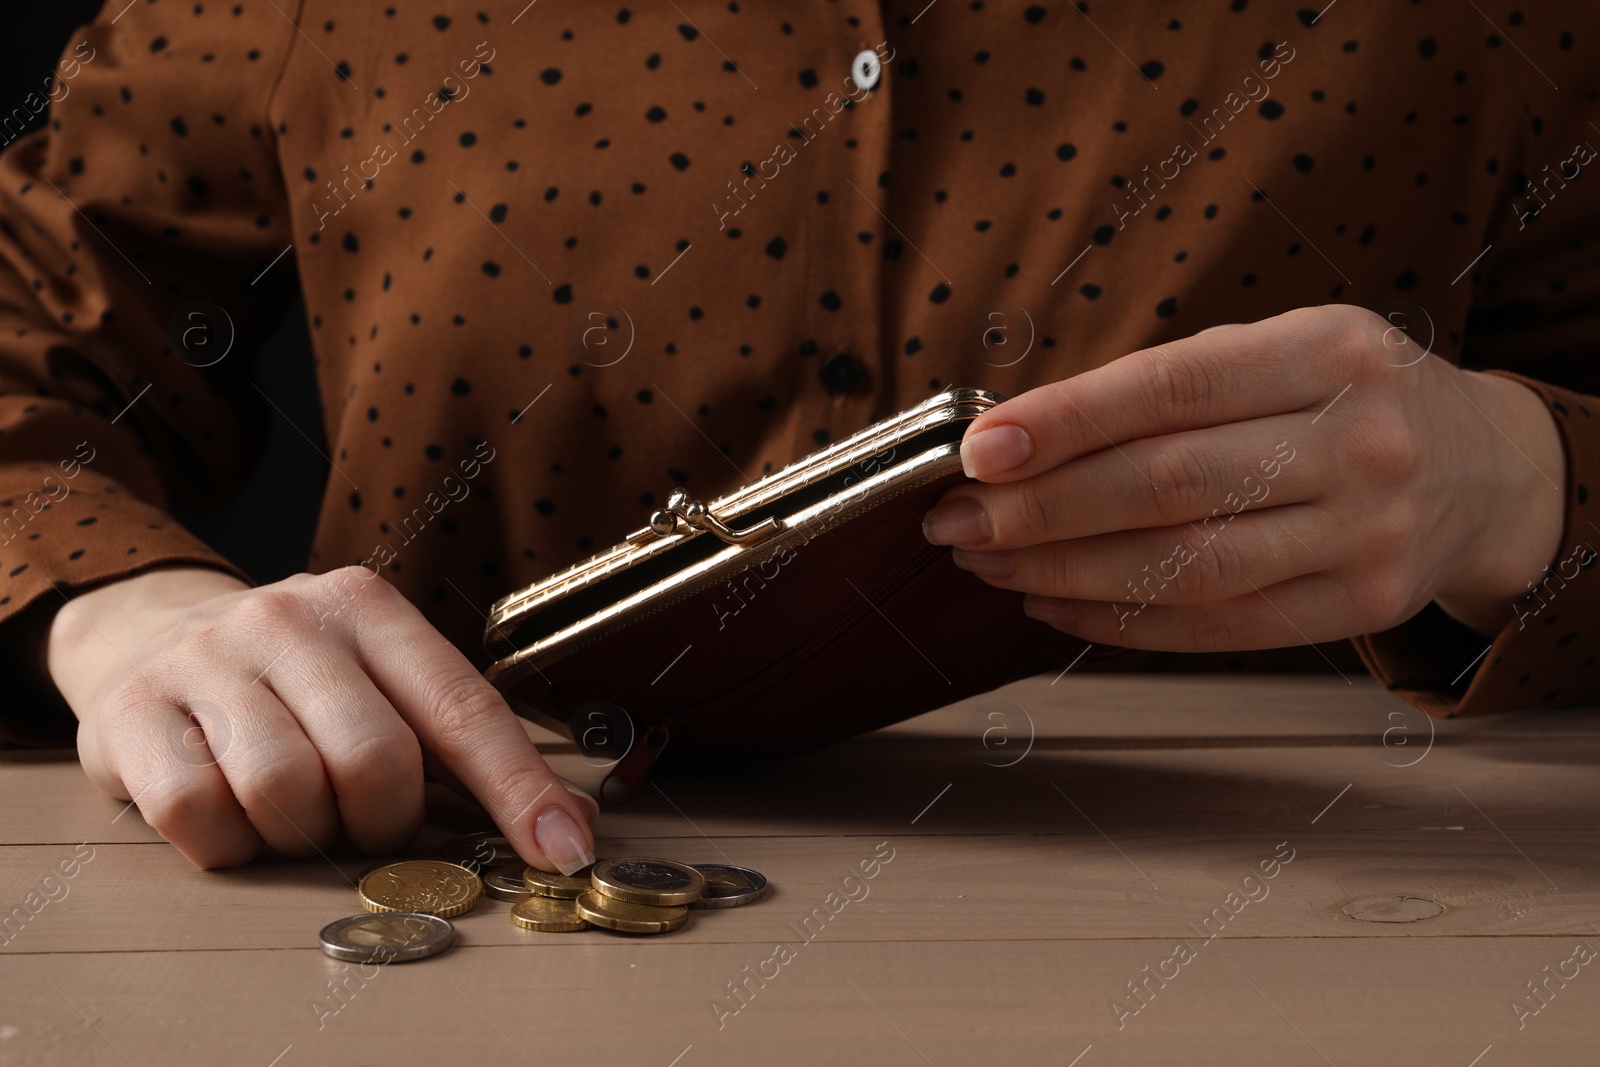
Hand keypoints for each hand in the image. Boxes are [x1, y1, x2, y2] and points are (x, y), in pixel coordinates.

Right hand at [46, 565, 597, 870]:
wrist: (148, 633)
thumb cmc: (296, 681)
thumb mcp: (380, 682)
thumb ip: (459, 747)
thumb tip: (561, 828)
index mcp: (371, 607)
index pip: (464, 708)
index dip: (517, 788)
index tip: (561, 848)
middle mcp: (291, 618)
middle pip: (374, 761)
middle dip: (382, 820)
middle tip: (362, 819)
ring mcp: (206, 657)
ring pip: (284, 791)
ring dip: (303, 834)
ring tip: (295, 811)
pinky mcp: (134, 709)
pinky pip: (199, 816)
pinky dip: (228, 843)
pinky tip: (231, 815)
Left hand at [923, 305, 1565, 648]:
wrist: (1485, 469)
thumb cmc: (1348, 398)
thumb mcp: (1283, 350)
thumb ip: (1172, 386)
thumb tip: (1025, 435)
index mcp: (1329, 353)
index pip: (1173, 388)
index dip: (1066, 422)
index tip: (979, 449)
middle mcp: (1357, 445)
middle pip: (1167, 486)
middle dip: (1041, 509)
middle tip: (957, 519)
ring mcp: (1365, 534)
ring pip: (1184, 566)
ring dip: (1063, 570)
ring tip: (987, 561)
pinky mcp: (1360, 605)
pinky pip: (1217, 624)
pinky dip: (1120, 621)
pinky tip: (1053, 603)